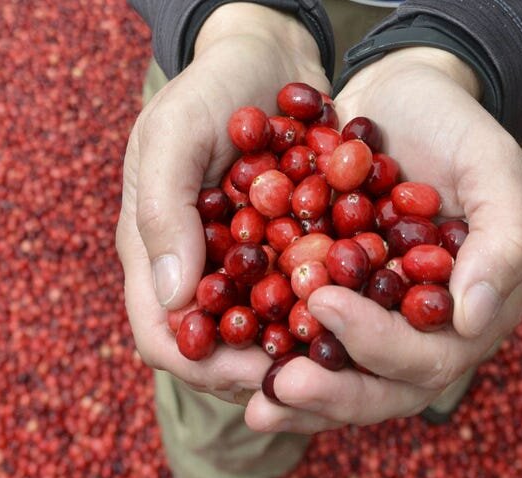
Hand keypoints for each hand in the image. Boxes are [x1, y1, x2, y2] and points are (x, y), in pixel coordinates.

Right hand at [116, 4, 328, 401]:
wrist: (269, 57)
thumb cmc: (210, 88)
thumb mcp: (173, 133)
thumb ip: (162, 210)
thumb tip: (174, 299)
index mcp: (155, 254)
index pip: (164, 337)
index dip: (203, 364)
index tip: (253, 370)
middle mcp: (200, 273)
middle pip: (219, 353)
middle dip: (260, 372)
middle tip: (312, 375)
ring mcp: (244, 268)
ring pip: (265, 337)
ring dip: (299, 352)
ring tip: (344, 356)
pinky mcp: (287, 254)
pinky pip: (306, 300)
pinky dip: (329, 313)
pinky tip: (366, 317)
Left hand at [244, 47, 521, 430]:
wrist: (401, 100)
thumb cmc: (456, 129)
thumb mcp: (493, 168)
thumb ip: (504, 240)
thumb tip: (473, 318)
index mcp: (474, 313)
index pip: (432, 355)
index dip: (382, 345)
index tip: (325, 303)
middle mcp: (427, 334)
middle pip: (385, 389)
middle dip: (335, 391)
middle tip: (284, 384)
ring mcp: (381, 327)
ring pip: (346, 383)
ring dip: (302, 401)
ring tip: (257, 408)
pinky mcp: (338, 311)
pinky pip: (310, 350)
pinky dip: (278, 364)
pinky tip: (238, 372)